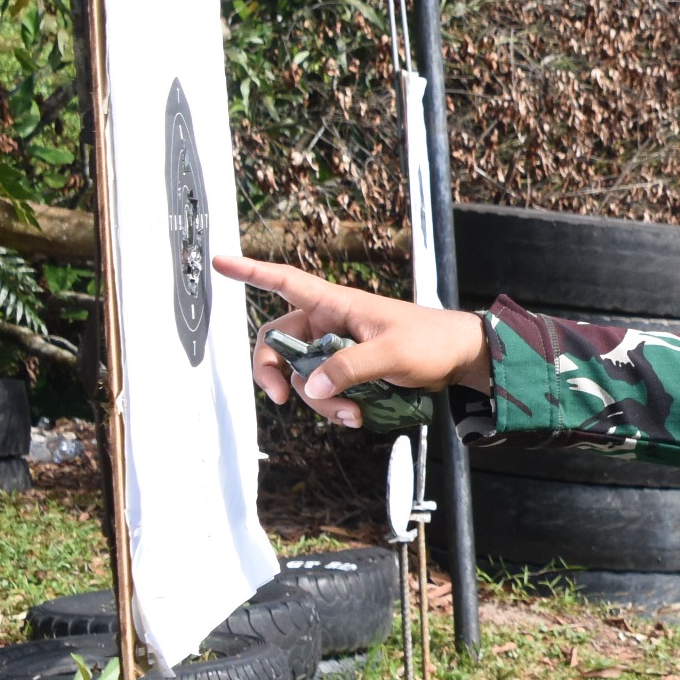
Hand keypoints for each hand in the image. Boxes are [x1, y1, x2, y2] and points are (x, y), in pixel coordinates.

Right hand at [215, 255, 491, 427]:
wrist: (459, 358)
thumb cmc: (431, 341)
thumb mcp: (391, 353)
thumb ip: (350, 368)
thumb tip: (311, 387)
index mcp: (336, 304)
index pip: (286, 282)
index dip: (251, 272)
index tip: (220, 262)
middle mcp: (330, 323)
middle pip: (279, 344)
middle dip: (276, 373)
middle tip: (282, 399)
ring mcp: (337, 348)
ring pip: (303, 376)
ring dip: (319, 402)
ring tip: (352, 416)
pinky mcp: (348, 371)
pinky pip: (325, 390)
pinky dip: (334, 407)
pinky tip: (357, 417)